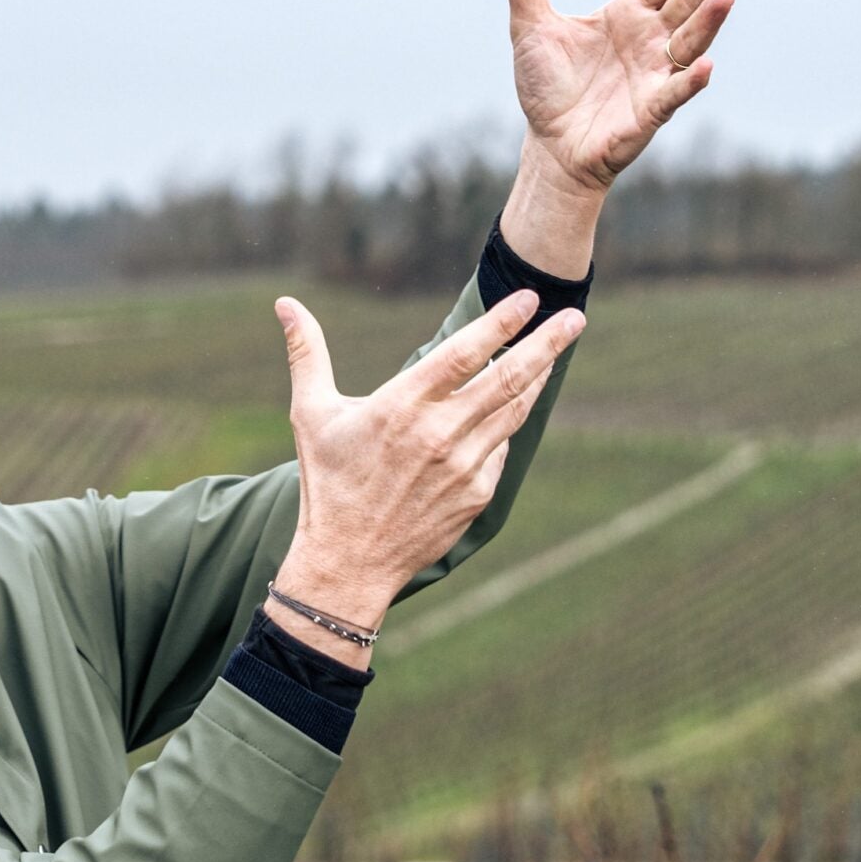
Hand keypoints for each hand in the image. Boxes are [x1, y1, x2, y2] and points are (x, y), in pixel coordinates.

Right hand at [266, 290, 585, 655]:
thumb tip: (285, 304)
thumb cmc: (328, 482)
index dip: (501, 323)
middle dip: (547, 345)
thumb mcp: (311, 413)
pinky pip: (500, 448)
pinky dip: (510, 422)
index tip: (529, 298)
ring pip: (514, 412)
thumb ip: (306, 353)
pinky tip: (517, 403)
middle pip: (507, 380)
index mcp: (400, 407)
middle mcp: (439, 435)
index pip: (463, 353)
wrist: (349, 562)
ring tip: (558, 351)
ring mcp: (463, 467)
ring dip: (539, 378)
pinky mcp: (477, 495)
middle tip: (576, 317)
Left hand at [493, 0, 737, 195]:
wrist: (549, 144)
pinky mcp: (650, 111)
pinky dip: (690, 81)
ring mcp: (654, 75)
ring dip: (709, 20)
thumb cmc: (546, 85)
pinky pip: (674, 93)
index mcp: (627, 15)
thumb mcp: (530, 26)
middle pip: (686, 3)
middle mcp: (649, 41)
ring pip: (689, 42)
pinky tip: (706, 65)